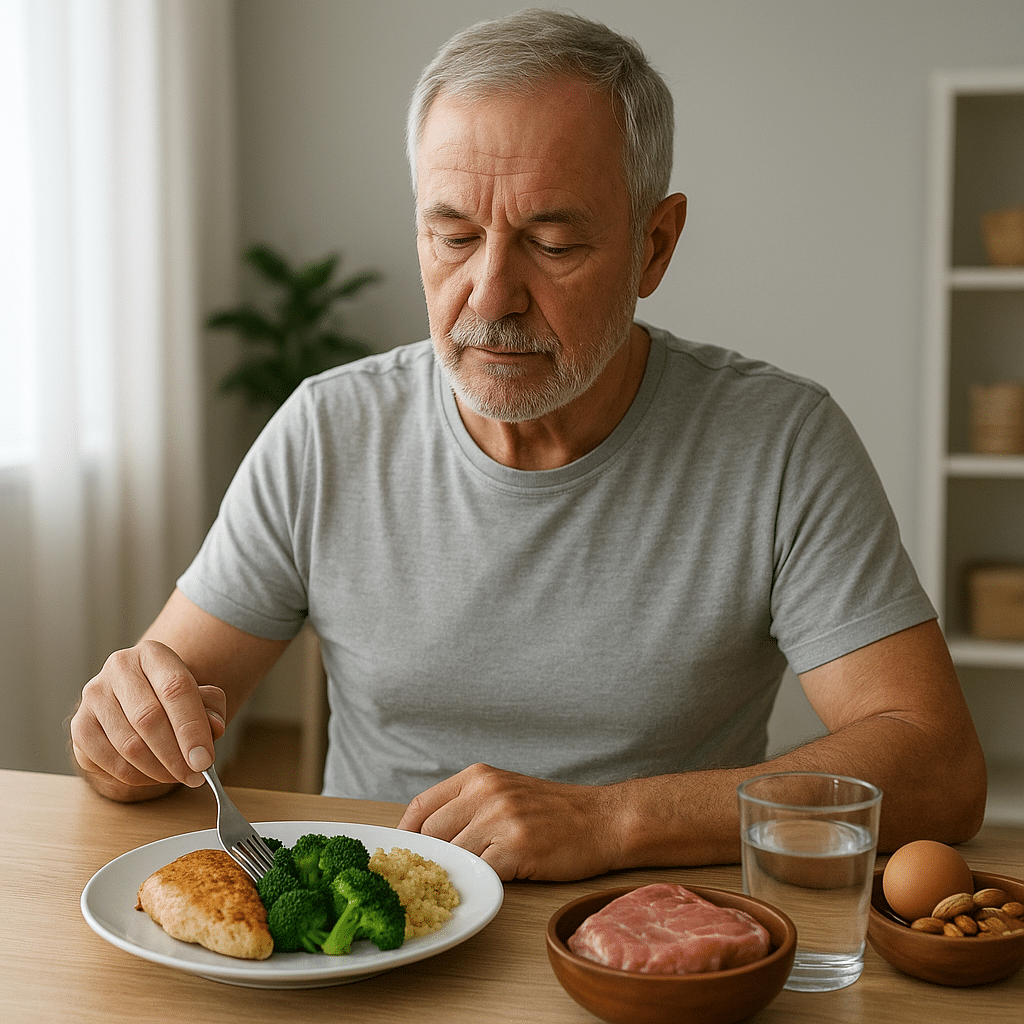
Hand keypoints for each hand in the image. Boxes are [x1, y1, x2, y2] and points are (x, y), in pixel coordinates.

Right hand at [70, 639, 226, 798]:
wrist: (136, 699)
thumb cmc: (172, 698)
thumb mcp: (199, 695)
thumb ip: (211, 707)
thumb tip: (215, 727)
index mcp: (153, 654)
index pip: (175, 689)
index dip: (192, 728)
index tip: (205, 760)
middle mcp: (119, 668)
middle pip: (149, 718)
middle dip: (176, 755)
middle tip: (196, 775)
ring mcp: (94, 696)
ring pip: (128, 744)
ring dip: (158, 770)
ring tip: (179, 776)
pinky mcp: (80, 725)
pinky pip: (108, 761)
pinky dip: (135, 776)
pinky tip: (154, 776)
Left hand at [398, 763, 626, 880]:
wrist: (604, 819)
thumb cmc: (555, 811)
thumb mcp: (507, 791)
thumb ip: (469, 805)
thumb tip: (426, 835)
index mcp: (478, 776)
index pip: (422, 805)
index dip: (406, 834)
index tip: (403, 855)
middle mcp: (486, 792)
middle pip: (431, 833)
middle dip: (429, 859)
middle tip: (431, 878)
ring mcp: (501, 818)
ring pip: (454, 855)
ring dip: (458, 872)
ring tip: (468, 881)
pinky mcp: (516, 846)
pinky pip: (481, 872)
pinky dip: (482, 881)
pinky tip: (494, 881)